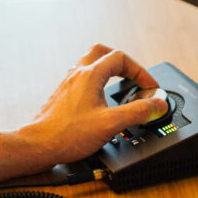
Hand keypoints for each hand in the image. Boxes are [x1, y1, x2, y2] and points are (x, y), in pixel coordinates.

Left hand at [27, 45, 168, 165]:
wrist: (39, 146)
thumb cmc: (68, 135)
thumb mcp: (111, 124)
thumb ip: (138, 112)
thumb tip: (158, 104)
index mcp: (90, 75)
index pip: (121, 58)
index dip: (140, 71)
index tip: (149, 87)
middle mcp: (77, 74)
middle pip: (102, 51)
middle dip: (122, 61)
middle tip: (132, 75)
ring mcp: (68, 83)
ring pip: (89, 63)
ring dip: (107, 69)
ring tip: (119, 83)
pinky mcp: (63, 95)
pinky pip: (82, 77)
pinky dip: (96, 81)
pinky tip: (100, 99)